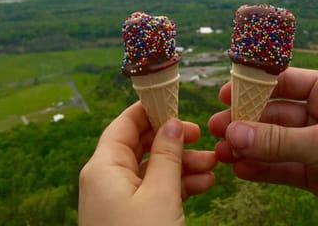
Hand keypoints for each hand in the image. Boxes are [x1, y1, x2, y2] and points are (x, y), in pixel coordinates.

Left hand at [79, 102, 215, 225]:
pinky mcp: (133, 217)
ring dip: (183, 165)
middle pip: (142, 146)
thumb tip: (173, 123)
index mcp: (104, 167)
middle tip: (201, 137)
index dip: (150, 111)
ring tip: (213, 166)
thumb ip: (167, 155)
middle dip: (174, 141)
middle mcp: (108, 179)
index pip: (124, 125)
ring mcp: (120, 200)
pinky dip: (179, 186)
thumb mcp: (160, 194)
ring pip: (154, 169)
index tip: (177, 103)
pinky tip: (204, 185)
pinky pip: (156, 191)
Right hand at [209, 67, 317, 225]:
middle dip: (245, 123)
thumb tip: (234, 133)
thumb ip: (279, 141)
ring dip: (249, 148)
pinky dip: (263, 169)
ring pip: (275, 143)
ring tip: (221, 155)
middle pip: (274, 114)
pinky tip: (241, 170)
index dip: (252, 87)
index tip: (223, 95)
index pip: (283, 81)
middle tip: (215, 130)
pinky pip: (284, 168)